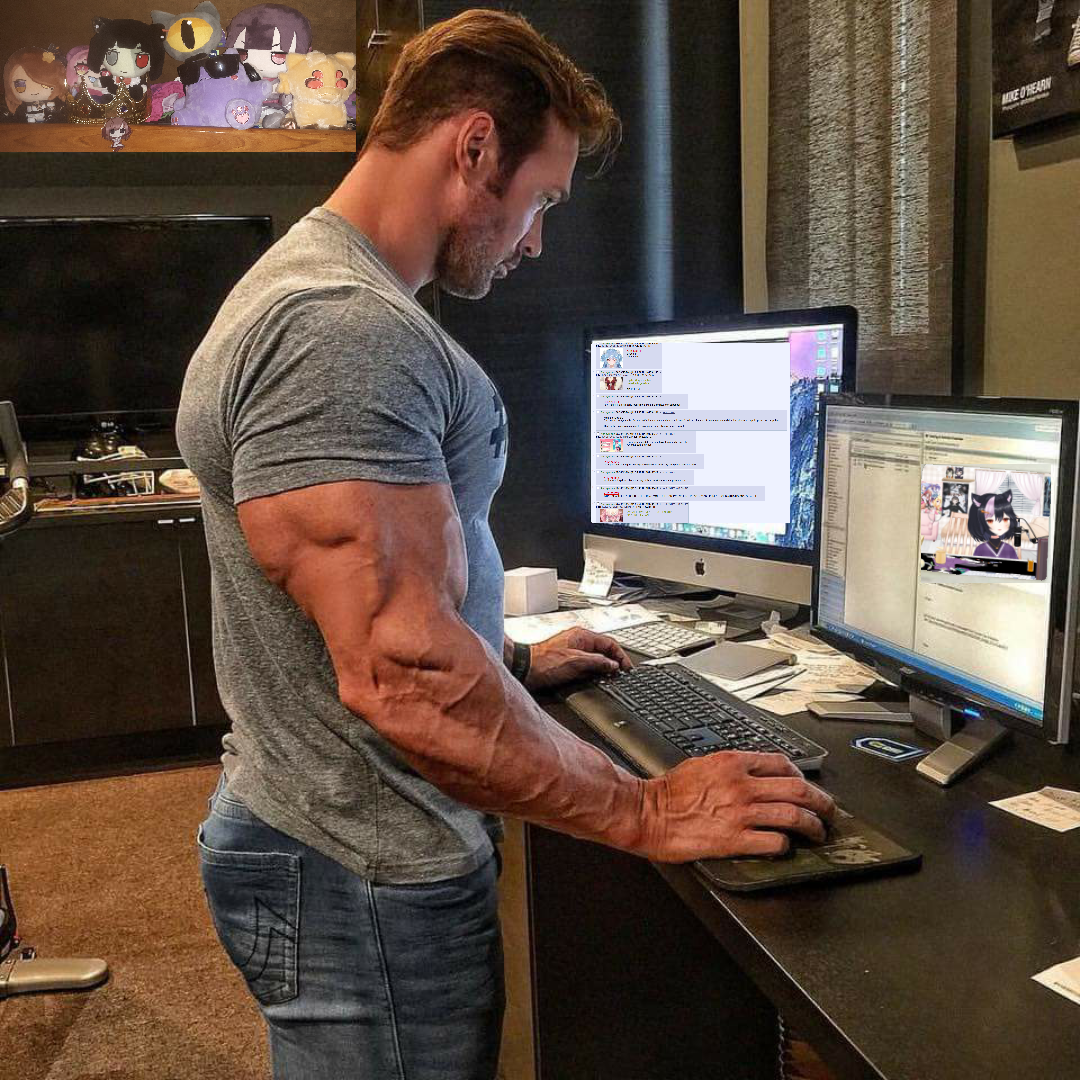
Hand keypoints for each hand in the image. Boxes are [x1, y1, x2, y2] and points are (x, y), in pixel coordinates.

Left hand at [524, 627, 632, 691]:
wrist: (524, 669)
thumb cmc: (544, 662)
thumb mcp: (577, 662)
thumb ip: (598, 662)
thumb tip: (613, 665)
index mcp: (582, 635)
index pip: (610, 642)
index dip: (621, 656)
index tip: (626, 668)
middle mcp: (578, 640)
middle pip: (603, 650)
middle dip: (613, 662)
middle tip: (620, 674)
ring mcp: (572, 650)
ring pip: (595, 658)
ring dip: (603, 667)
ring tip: (609, 677)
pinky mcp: (567, 660)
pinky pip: (586, 664)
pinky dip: (592, 671)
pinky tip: (594, 679)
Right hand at [638, 752, 835, 860]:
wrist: (647, 812)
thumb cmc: (668, 791)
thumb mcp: (702, 764)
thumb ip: (731, 767)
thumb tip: (753, 774)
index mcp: (733, 763)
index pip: (782, 764)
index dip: (801, 776)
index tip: (806, 786)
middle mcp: (742, 785)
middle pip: (798, 790)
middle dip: (821, 802)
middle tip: (828, 811)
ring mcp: (740, 813)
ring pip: (794, 816)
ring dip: (813, 826)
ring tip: (818, 833)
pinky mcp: (735, 839)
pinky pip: (774, 842)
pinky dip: (786, 845)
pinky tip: (787, 847)